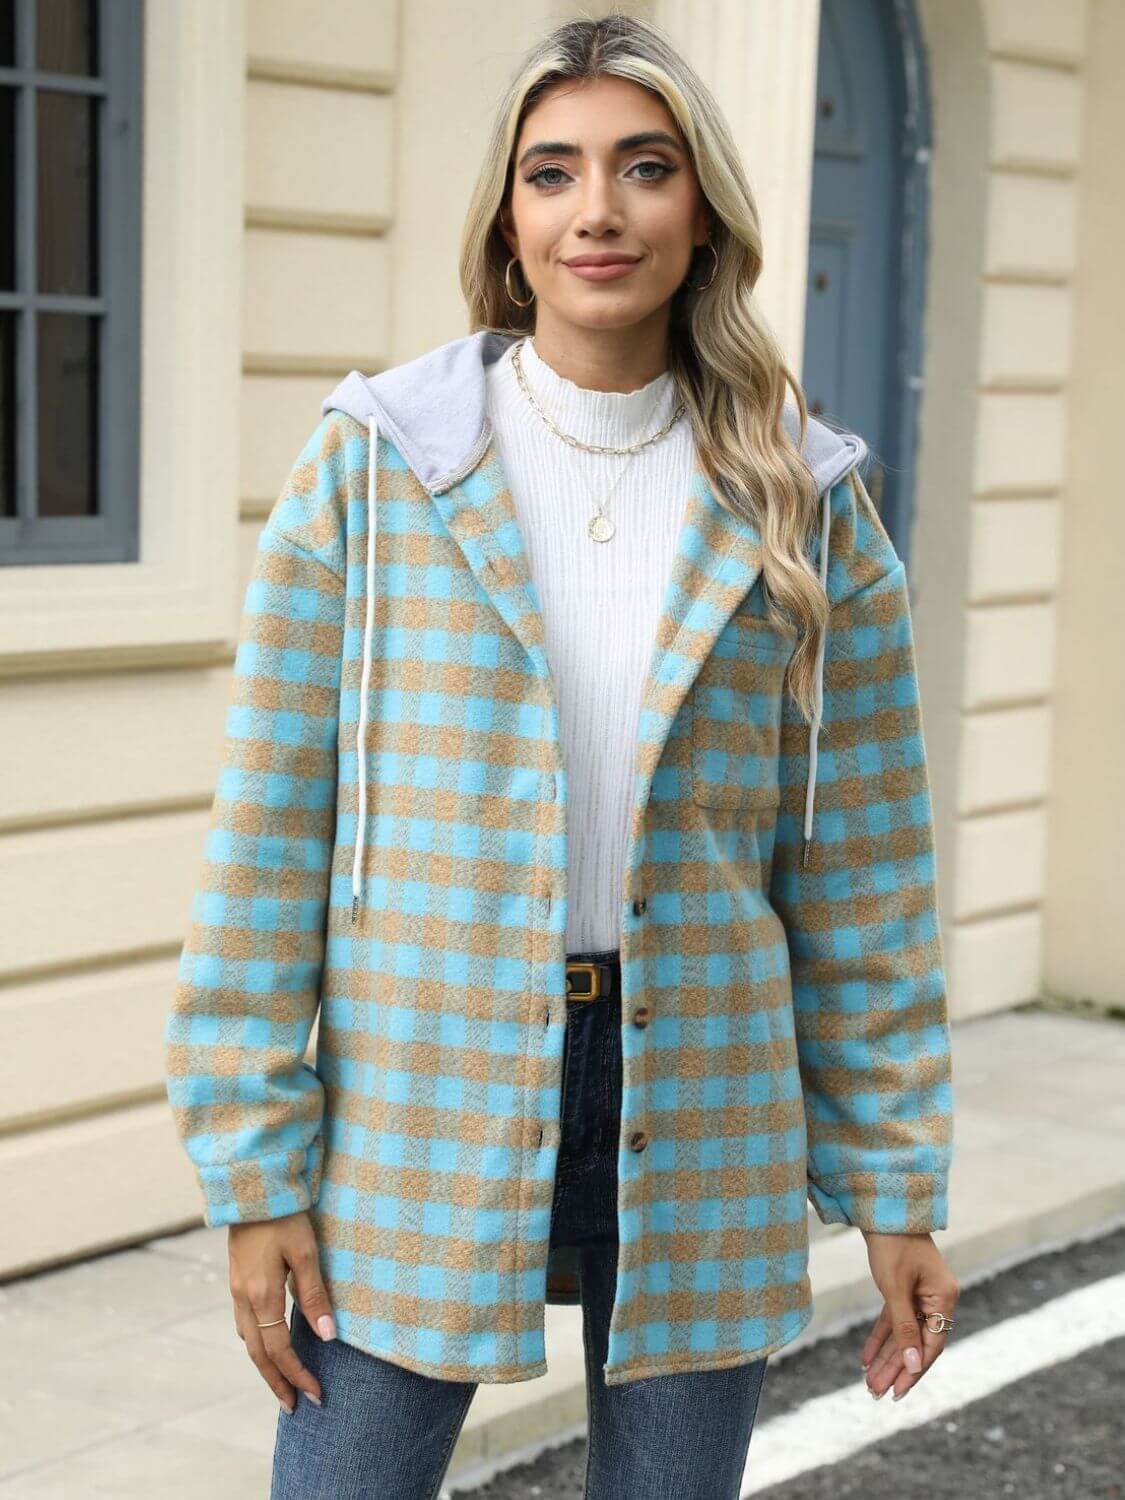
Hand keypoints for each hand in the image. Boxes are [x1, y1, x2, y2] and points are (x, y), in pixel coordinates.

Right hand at [228, 1210, 337, 1412]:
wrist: (252, 1186)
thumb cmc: (284, 1215)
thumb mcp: (305, 1251)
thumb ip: (314, 1294)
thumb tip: (328, 1336)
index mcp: (261, 1294)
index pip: (279, 1350)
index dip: (298, 1375)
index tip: (316, 1395)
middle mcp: (243, 1297)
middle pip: (258, 1353)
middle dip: (277, 1382)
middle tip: (295, 1406)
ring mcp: (235, 1288)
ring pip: (248, 1339)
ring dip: (264, 1364)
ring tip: (282, 1382)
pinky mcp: (236, 1278)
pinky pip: (244, 1322)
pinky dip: (257, 1341)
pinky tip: (268, 1341)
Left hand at [858, 1231, 958, 1400]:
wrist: (883, 1209)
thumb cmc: (891, 1245)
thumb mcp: (894, 1289)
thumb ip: (904, 1328)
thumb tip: (915, 1365)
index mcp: (944, 1299)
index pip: (932, 1345)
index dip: (914, 1371)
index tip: (897, 1393)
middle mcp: (937, 1298)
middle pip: (917, 1343)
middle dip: (896, 1368)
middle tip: (876, 1393)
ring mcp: (922, 1293)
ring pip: (904, 1333)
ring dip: (886, 1357)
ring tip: (869, 1383)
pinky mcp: (905, 1287)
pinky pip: (894, 1319)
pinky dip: (880, 1336)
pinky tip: (865, 1357)